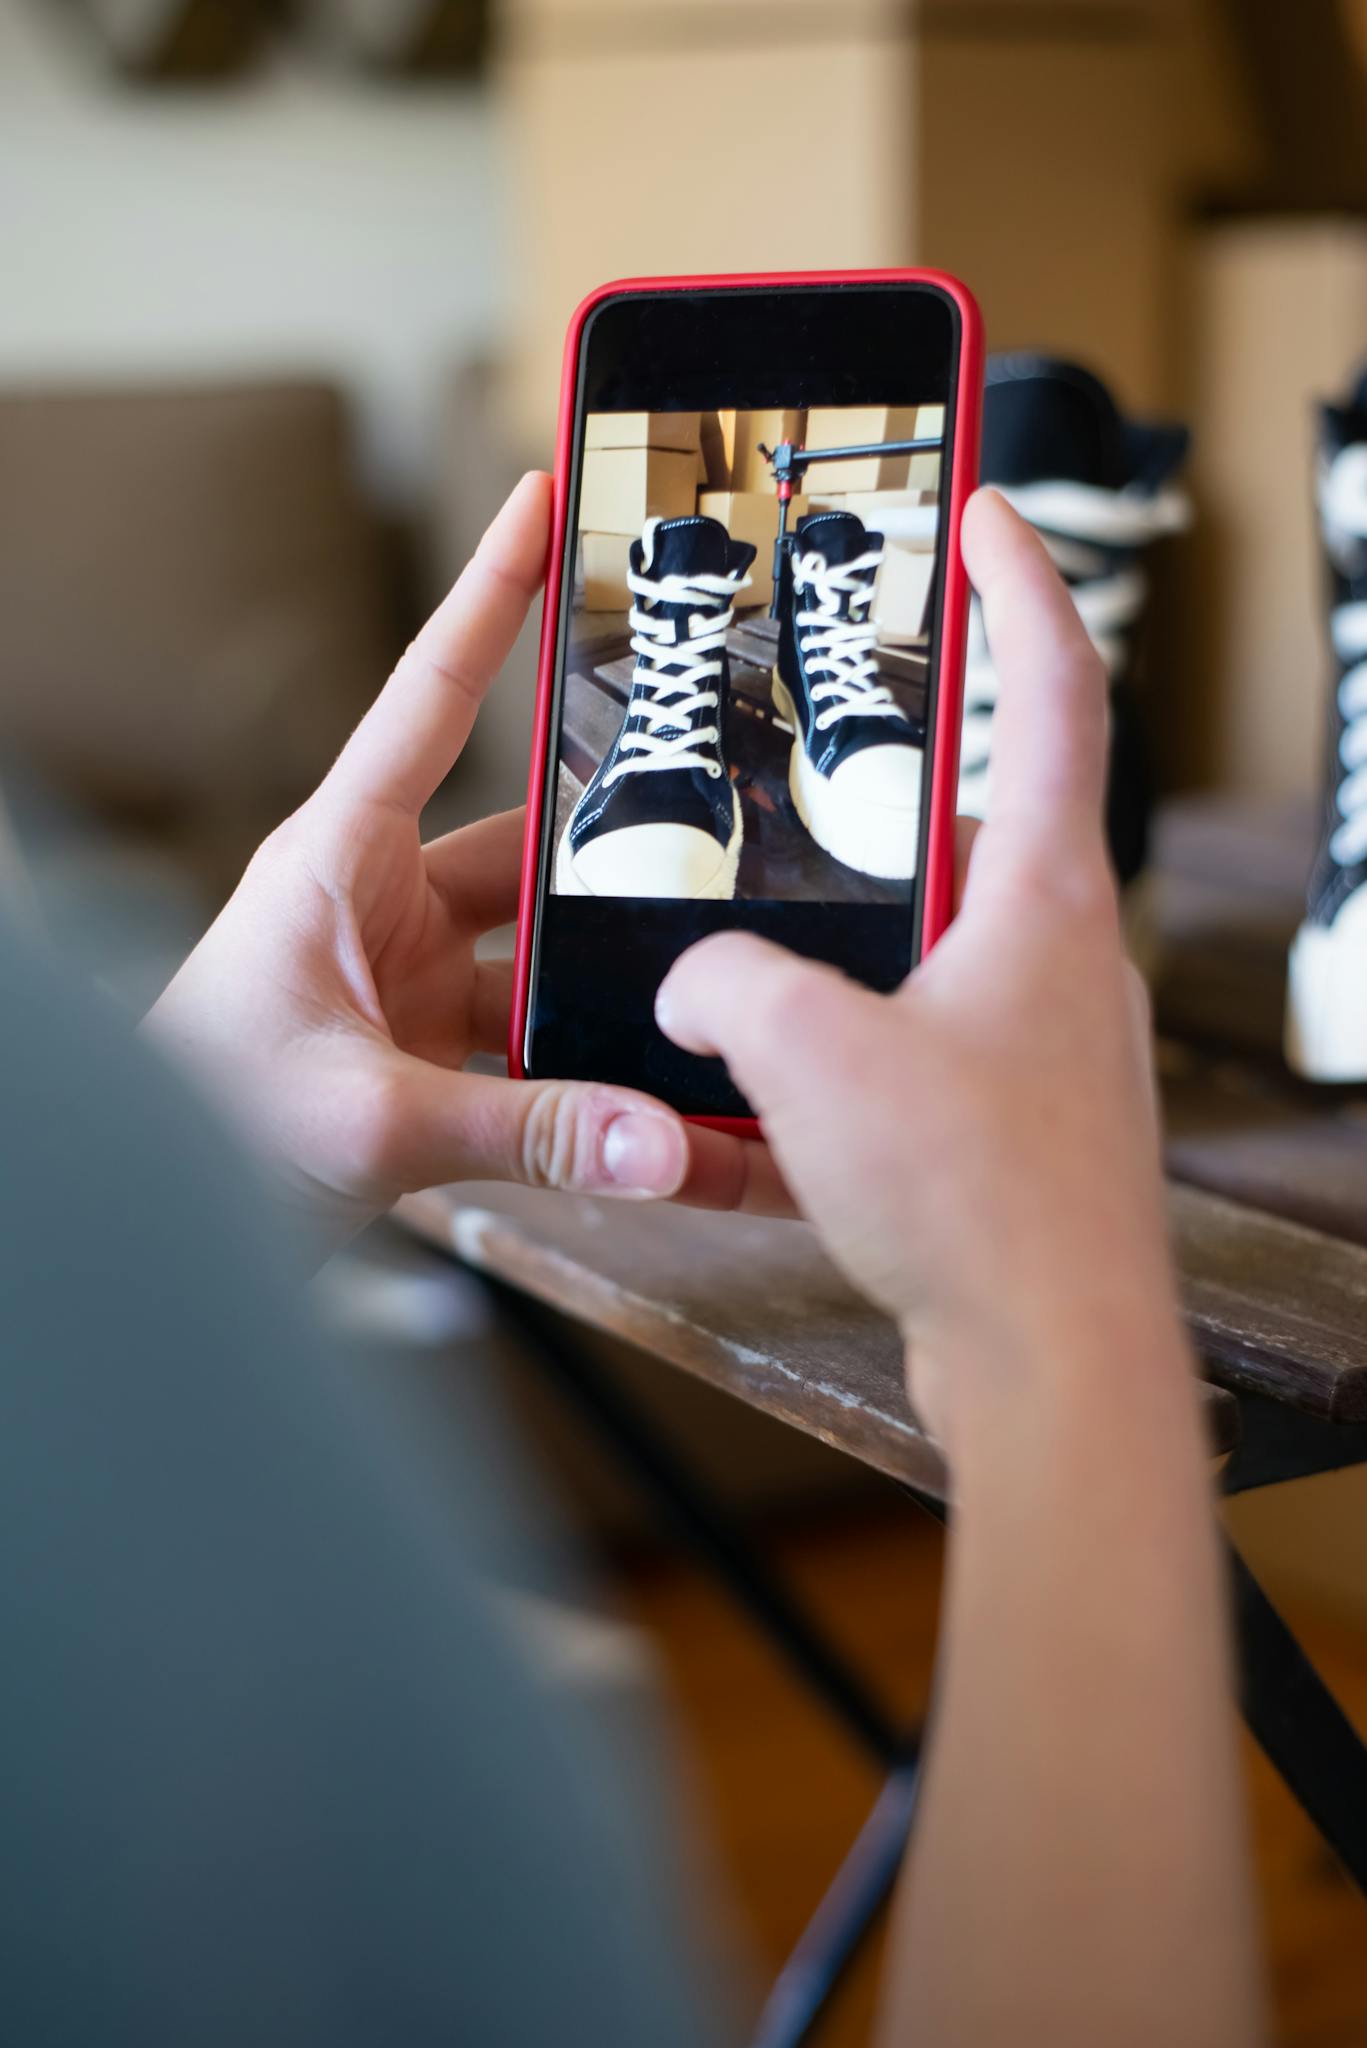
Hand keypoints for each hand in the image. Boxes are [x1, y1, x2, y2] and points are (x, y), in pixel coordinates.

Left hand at [146, 473, 783, 1260]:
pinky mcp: (427, 1050)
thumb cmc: (204, 1123)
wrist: (144, 1220)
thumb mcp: (368, 1119)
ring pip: (540, 953)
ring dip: (607, 981)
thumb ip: (529, 1130)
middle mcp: (380, 902)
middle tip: (716, 827)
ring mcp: (409, 977)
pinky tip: (652, 1093)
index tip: (544, 502)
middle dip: (612, 850)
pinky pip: (532, 1040)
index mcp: (338, 857)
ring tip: (702, 993)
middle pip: (525, 846)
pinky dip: (588, 1068)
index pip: (430, 697)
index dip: (489, 594)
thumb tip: (666, 1143)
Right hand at [657, 489, 1177, 1451]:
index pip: (1051, 690)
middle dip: (901, 772)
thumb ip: (725, 986)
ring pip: (933, 944)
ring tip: (756, 942)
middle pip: (983, 816)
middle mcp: (1058, 959)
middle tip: (822, 736)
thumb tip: (695, 984)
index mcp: (1043, 901)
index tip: (984, 513)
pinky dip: (841, 1049)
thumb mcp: (812, 1057)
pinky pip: (911, 1049)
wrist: (1051, 1360)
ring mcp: (1040, 1043)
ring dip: (850, 934)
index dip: (1018, 583)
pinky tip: (760, 1099)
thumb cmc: (979, 1202)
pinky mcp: (1008, 1121)